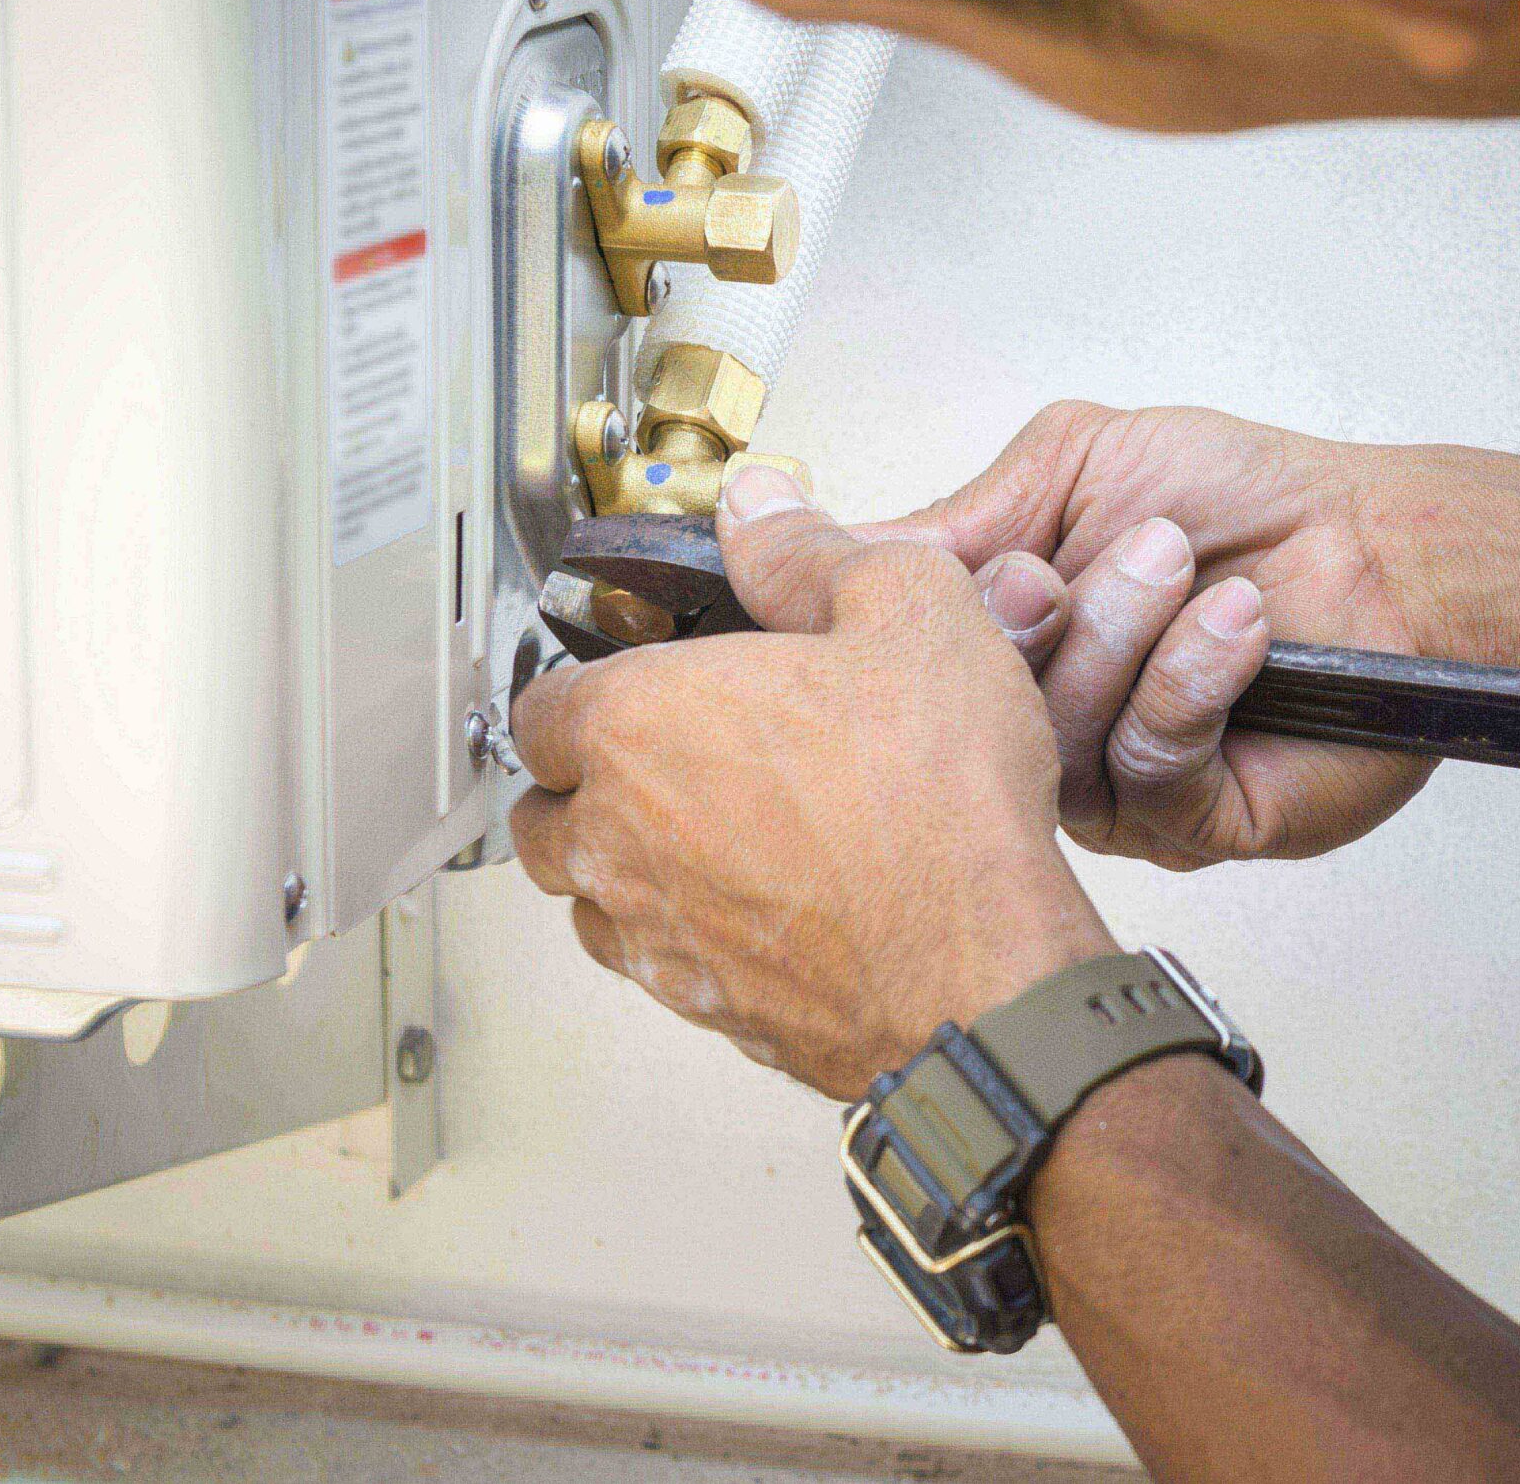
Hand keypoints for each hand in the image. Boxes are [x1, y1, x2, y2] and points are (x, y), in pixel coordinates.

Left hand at [509, 467, 1117, 1098]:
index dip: (580, 689)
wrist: (982, 966)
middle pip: (541, 812)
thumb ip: (808, 552)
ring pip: (586, 900)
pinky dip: (681, 938)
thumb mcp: (905, 610)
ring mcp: (654, 933)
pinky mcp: (704, 1007)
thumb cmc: (937, 807)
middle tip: (657, 759)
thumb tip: (763, 511)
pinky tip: (754, 906)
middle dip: (583, 784)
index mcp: (637, 724)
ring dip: (620, 867)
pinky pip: (656, 968)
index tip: (623, 683)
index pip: (537, 706)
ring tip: (701, 835)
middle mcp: (620, 836)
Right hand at [870, 402, 1440, 868]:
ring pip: (1054, 739)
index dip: (903, 615)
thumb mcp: (1075, 466)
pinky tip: (1236, 628)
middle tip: (1069, 566)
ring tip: (1178, 565)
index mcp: (1001, 644)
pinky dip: (1190, 680)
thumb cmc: (1245, 501)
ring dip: (1123, 633)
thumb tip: (813, 534)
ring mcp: (1110, 786)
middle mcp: (1041, 726)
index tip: (945, 565)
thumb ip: (956, 515)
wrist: (1383, 548)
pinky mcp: (1190, 823)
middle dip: (1022, 620)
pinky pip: (1145, 768)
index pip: (896, 661)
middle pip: (957, 709)